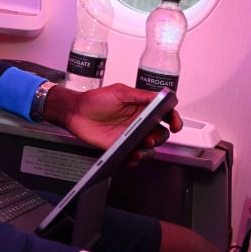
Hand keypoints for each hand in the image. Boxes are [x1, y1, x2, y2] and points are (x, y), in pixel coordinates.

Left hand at [44, 83, 181, 164]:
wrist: (76, 112)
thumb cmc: (95, 99)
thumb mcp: (119, 92)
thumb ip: (140, 95)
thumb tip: (160, 95)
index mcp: (142, 108)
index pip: (165, 114)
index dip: (174, 119)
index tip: (175, 124)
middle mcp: (139, 123)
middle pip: (160, 134)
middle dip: (159, 138)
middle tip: (148, 138)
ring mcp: (131, 136)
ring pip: (149, 148)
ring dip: (148, 151)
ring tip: (138, 150)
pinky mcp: (121, 147)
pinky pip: (134, 157)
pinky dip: (135, 160)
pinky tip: (130, 157)